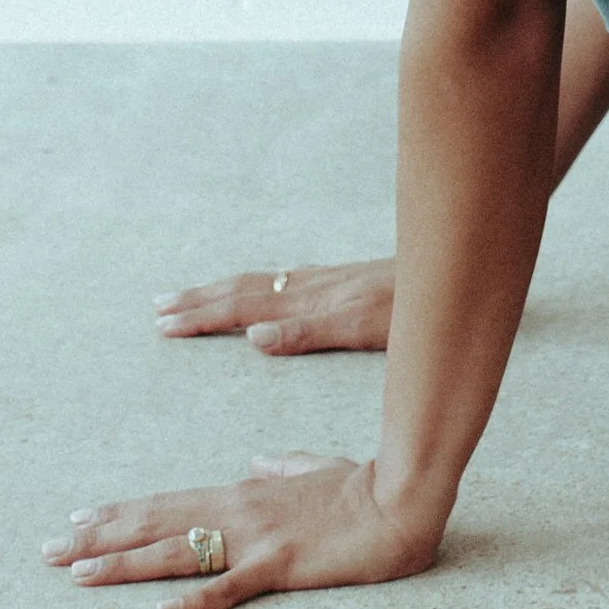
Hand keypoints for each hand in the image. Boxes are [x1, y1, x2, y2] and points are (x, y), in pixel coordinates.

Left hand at [41, 451, 438, 608]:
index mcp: (243, 493)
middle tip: (48, 551)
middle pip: (155, 525)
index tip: (77, 522)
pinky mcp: (281, 567)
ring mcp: (256, 540)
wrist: (401, 499)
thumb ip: (281, 465)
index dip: (120, 515)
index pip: (167, 504)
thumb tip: (255, 461)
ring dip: (122, 565)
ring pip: (176, 553)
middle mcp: (238, 511)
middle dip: (98, 539)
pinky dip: (194, 601)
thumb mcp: (313, 469)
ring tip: (76, 575)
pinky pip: (229, 588)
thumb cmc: (361, 487)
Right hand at [153, 260, 395, 353]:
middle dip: (199, 301)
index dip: (203, 316)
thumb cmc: (411, 309)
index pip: (242, 306)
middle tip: (157, 309)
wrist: (451, 273)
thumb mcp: (361, 327)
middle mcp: (310, 286)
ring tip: (189, 296)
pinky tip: (257, 293)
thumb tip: (253, 335)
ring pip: (260, 284)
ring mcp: (324, 282)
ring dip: (220, 292)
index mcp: (309, 300)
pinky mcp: (339, 282)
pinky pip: (281, 282)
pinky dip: (254, 288)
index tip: (164, 324)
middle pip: (243, 291)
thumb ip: (309, 331)